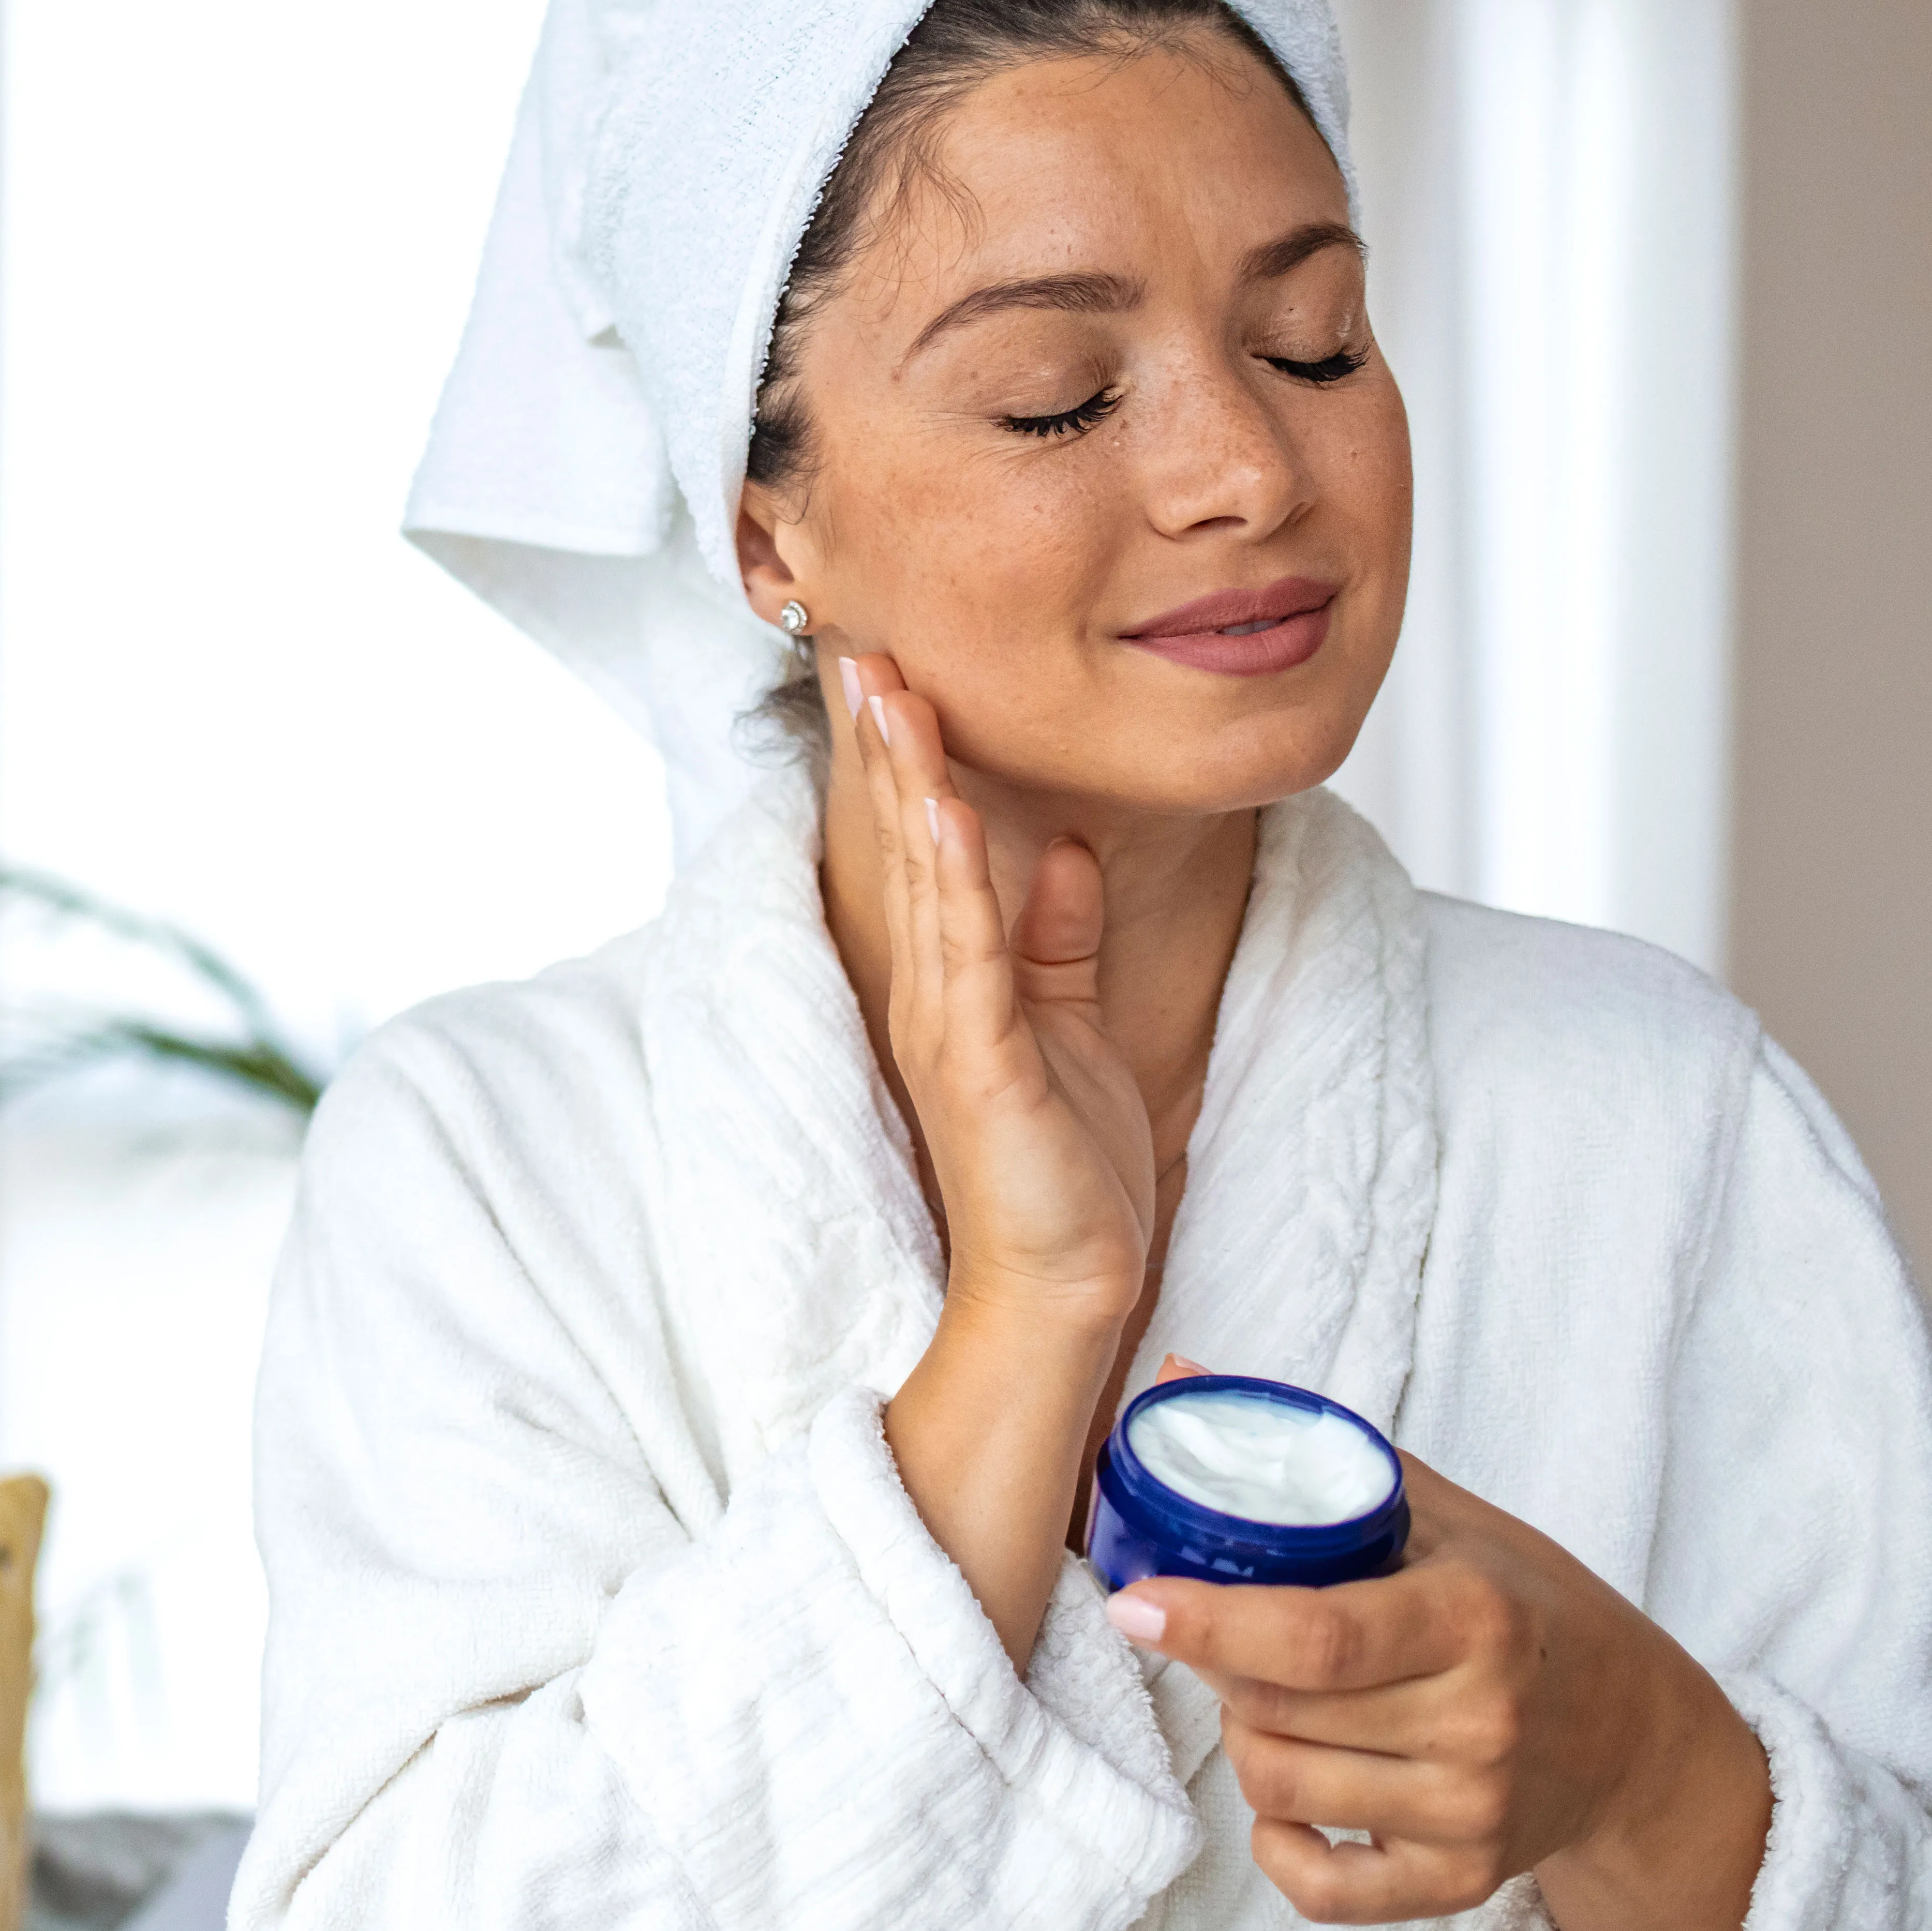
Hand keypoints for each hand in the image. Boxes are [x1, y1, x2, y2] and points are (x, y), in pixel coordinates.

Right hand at [841, 654, 1156, 1325]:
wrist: (1064, 1283)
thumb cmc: (1064, 1170)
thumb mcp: (1071, 1027)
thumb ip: (1058, 940)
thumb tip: (1060, 850)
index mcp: (950, 981)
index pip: (920, 846)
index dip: (904, 756)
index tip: (891, 670)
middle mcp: (931, 993)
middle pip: (902, 845)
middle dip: (884, 744)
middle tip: (860, 647)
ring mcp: (949, 1027)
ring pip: (924, 881)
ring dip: (906, 784)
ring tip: (891, 698)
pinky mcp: (982, 1063)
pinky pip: (968, 955)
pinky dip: (956, 879)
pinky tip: (945, 811)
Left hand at [1106, 1453, 1770, 1930]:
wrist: (1635, 1731)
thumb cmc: (1522, 1604)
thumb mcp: (1445, 1515)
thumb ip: (1318, 1454)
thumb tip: (1177, 1372)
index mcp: (1473, 1618)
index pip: (1314, 1637)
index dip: (1210, 1623)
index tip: (1135, 1604)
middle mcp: (1479, 1723)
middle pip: (1276, 1711)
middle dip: (1223, 1669)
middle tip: (1234, 1636)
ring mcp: (1473, 1813)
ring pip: (1279, 1786)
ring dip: (1247, 1739)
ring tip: (1281, 1700)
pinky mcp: (1462, 1881)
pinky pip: (1320, 1888)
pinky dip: (1281, 1843)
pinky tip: (1296, 1795)